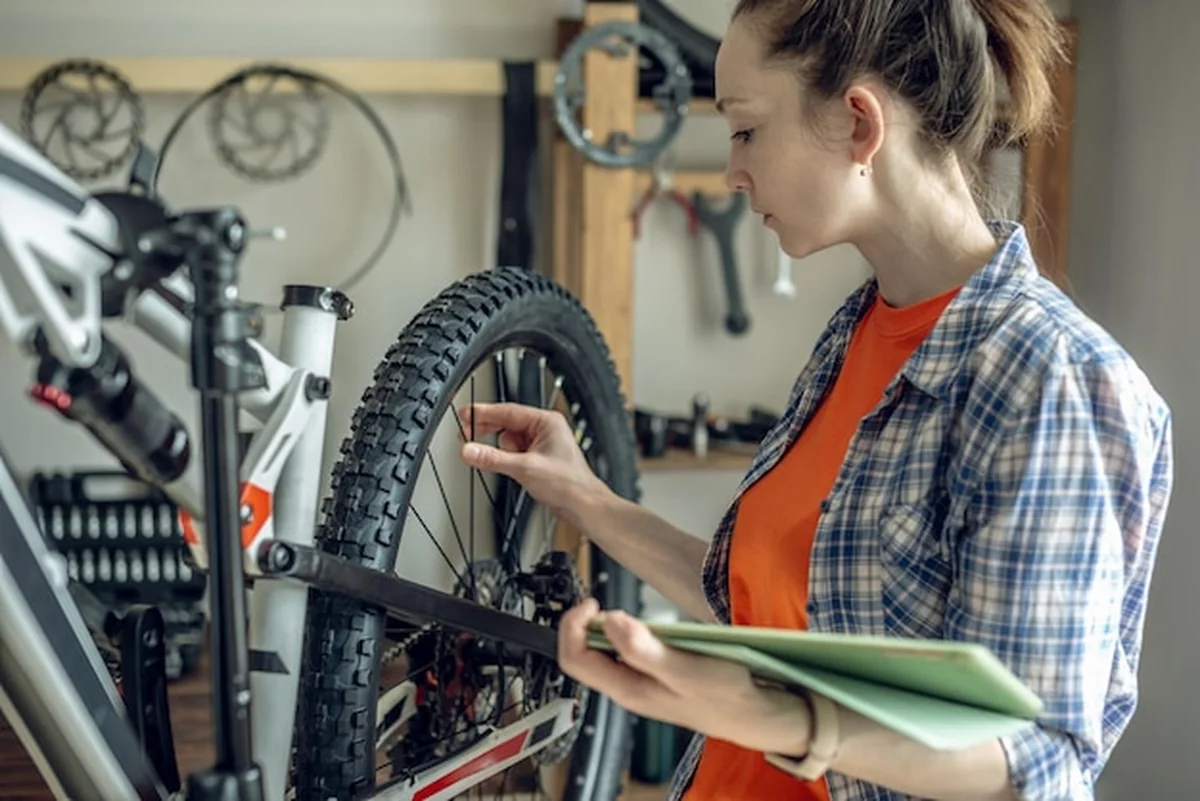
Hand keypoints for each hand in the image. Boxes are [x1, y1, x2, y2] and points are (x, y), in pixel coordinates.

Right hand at [457, 402, 609, 529]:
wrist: (583, 505)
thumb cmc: (569, 484)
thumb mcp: (524, 469)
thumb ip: (492, 459)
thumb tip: (469, 450)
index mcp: (546, 422)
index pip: (507, 411)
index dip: (483, 413)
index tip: (464, 414)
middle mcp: (545, 430)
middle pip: (506, 423)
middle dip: (487, 432)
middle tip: (465, 437)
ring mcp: (541, 444)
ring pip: (508, 440)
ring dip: (501, 452)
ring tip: (510, 467)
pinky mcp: (538, 459)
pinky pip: (514, 453)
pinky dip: (507, 460)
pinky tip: (512, 471)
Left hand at [557, 598, 812, 756]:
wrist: (754, 713)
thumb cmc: (724, 694)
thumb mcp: (684, 669)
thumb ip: (643, 649)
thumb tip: (608, 622)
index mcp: (627, 689)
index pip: (574, 658)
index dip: (573, 627)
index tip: (593, 603)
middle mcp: (627, 688)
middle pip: (583, 655)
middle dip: (585, 625)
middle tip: (603, 603)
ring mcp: (640, 683)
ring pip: (604, 654)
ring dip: (607, 629)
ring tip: (626, 614)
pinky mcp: (655, 676)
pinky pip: (626, 653)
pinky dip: (628, 634)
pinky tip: (648, 627)